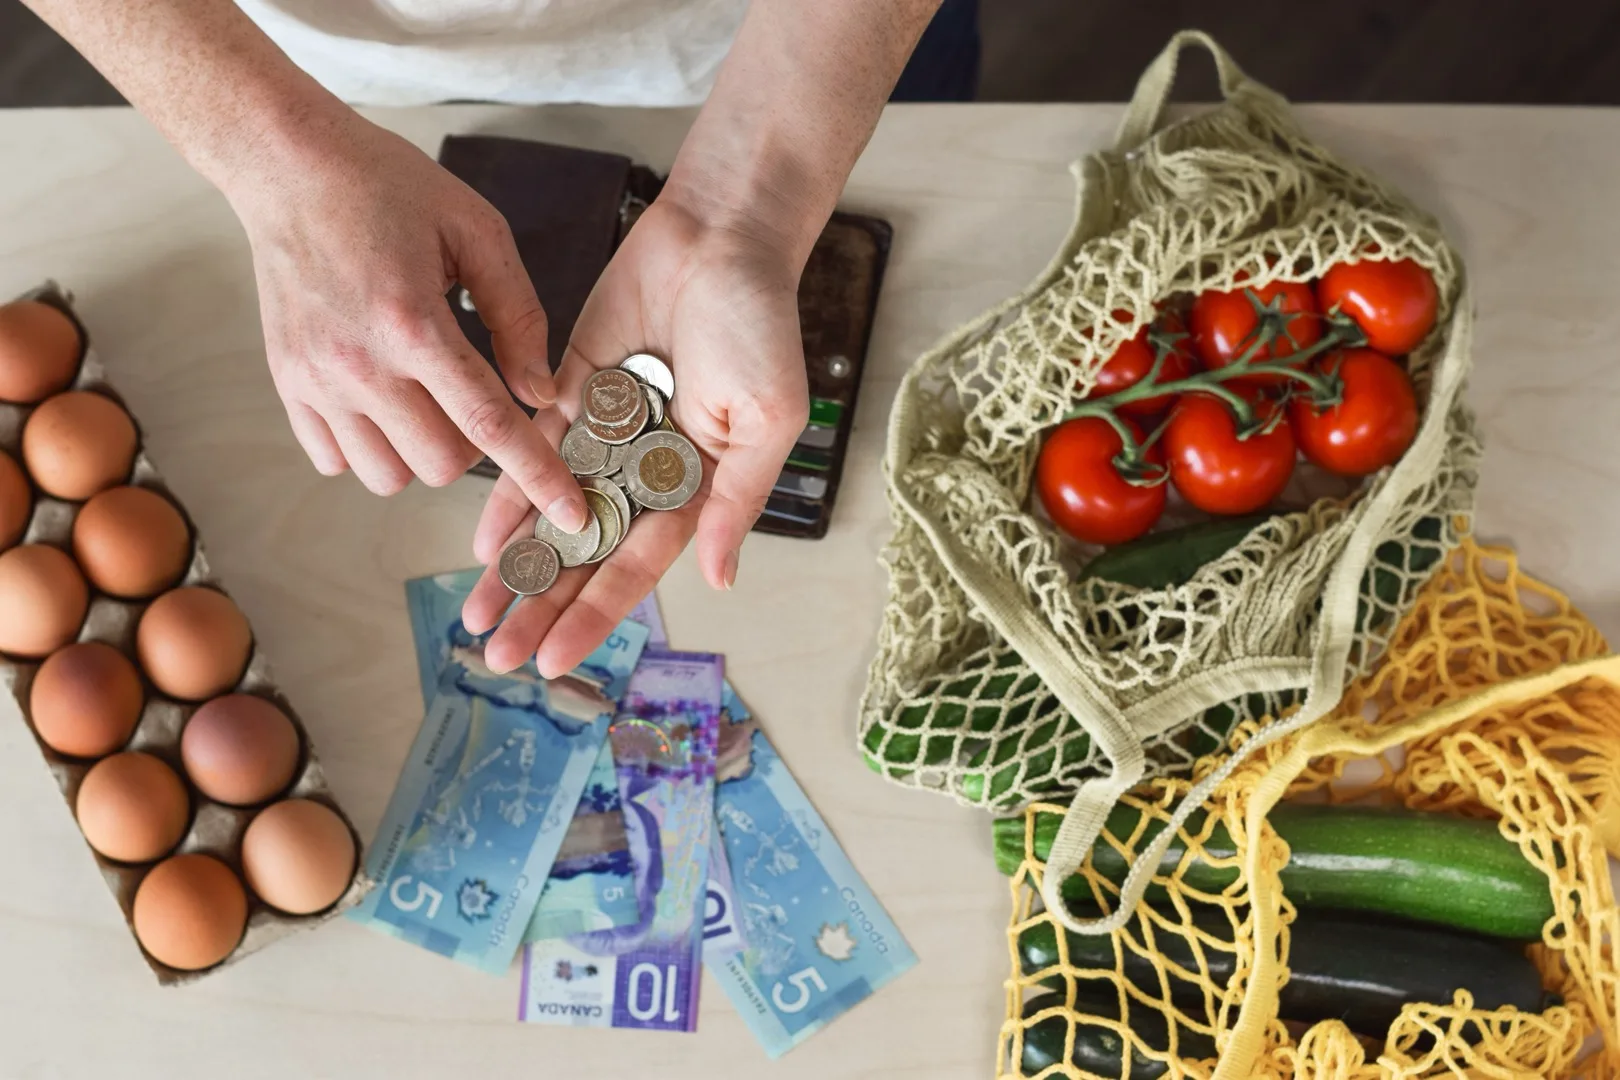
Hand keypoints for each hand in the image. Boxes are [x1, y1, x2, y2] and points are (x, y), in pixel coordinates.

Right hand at [228, 110, 588, 529]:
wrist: (287, 164)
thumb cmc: (387, 187)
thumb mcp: (478, 231)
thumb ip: (519, 316)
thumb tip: (542, 392)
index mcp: (414, 322)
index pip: (489, 425)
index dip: (538, 475)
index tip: (570, 514)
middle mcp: (359, 363)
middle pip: (441, 465)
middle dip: (476, 447)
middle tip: (474, 396)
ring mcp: (316, 380)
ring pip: (388, 477)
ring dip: (421, 453)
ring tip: (425, 399)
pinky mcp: (287, 384)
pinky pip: (335, 461)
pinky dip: (369, 448)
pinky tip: (383, 402)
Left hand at [460, 198, 809, 675]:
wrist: (720, 237)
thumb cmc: (759, 326)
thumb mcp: (766, 421)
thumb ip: (736, 501)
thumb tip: (720, 581)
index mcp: (696, 486)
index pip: (635, 567)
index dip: (593, 613)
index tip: (554, 658)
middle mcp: (647, 471)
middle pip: (585, 554)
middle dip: (542, 605)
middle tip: (496, 657)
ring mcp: (608, 434)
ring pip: (553, 514)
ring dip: (517, 565)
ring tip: (476, 616)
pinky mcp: (574, 391)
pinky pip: (533, 452)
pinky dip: (508, 493)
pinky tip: (481, 539)